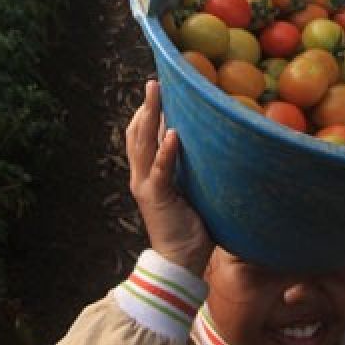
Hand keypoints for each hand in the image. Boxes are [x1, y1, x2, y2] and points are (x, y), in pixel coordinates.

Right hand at [125, 80, 214, 274]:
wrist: (179, 263)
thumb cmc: (189, 229)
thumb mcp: (190, 193)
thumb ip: (189, 173)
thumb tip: (207, 150)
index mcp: (149, 175)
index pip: (141, 137)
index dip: (147, 113)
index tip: (157, 90)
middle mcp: (142, 177)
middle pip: (138, 134)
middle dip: (146, 106)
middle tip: (154, 82)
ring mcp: (147, 186)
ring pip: (143, 145)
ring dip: (150, 117)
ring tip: (156, 94)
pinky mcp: (157, 198)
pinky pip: (161, 171)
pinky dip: (166, 151)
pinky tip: (172, 133)